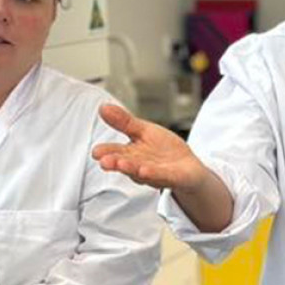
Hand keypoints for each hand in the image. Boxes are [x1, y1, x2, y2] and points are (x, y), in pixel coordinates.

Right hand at [92, 104, 207, 190]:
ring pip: (140, 172)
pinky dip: (154, 174)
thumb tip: (103, 106)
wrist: (188, 167)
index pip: (115, 152)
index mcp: (131, 154)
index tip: (96, 152)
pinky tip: (145, 171)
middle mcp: (139, 166)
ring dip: (130, 168)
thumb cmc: (163, 150)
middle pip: (125, 164)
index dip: (105, 152)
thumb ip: (124, 121)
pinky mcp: (172, 177)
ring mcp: (155, 173)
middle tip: (104, 161)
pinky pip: (162, 176)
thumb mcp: (144, 131)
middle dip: (114, 163)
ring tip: (121, 164)